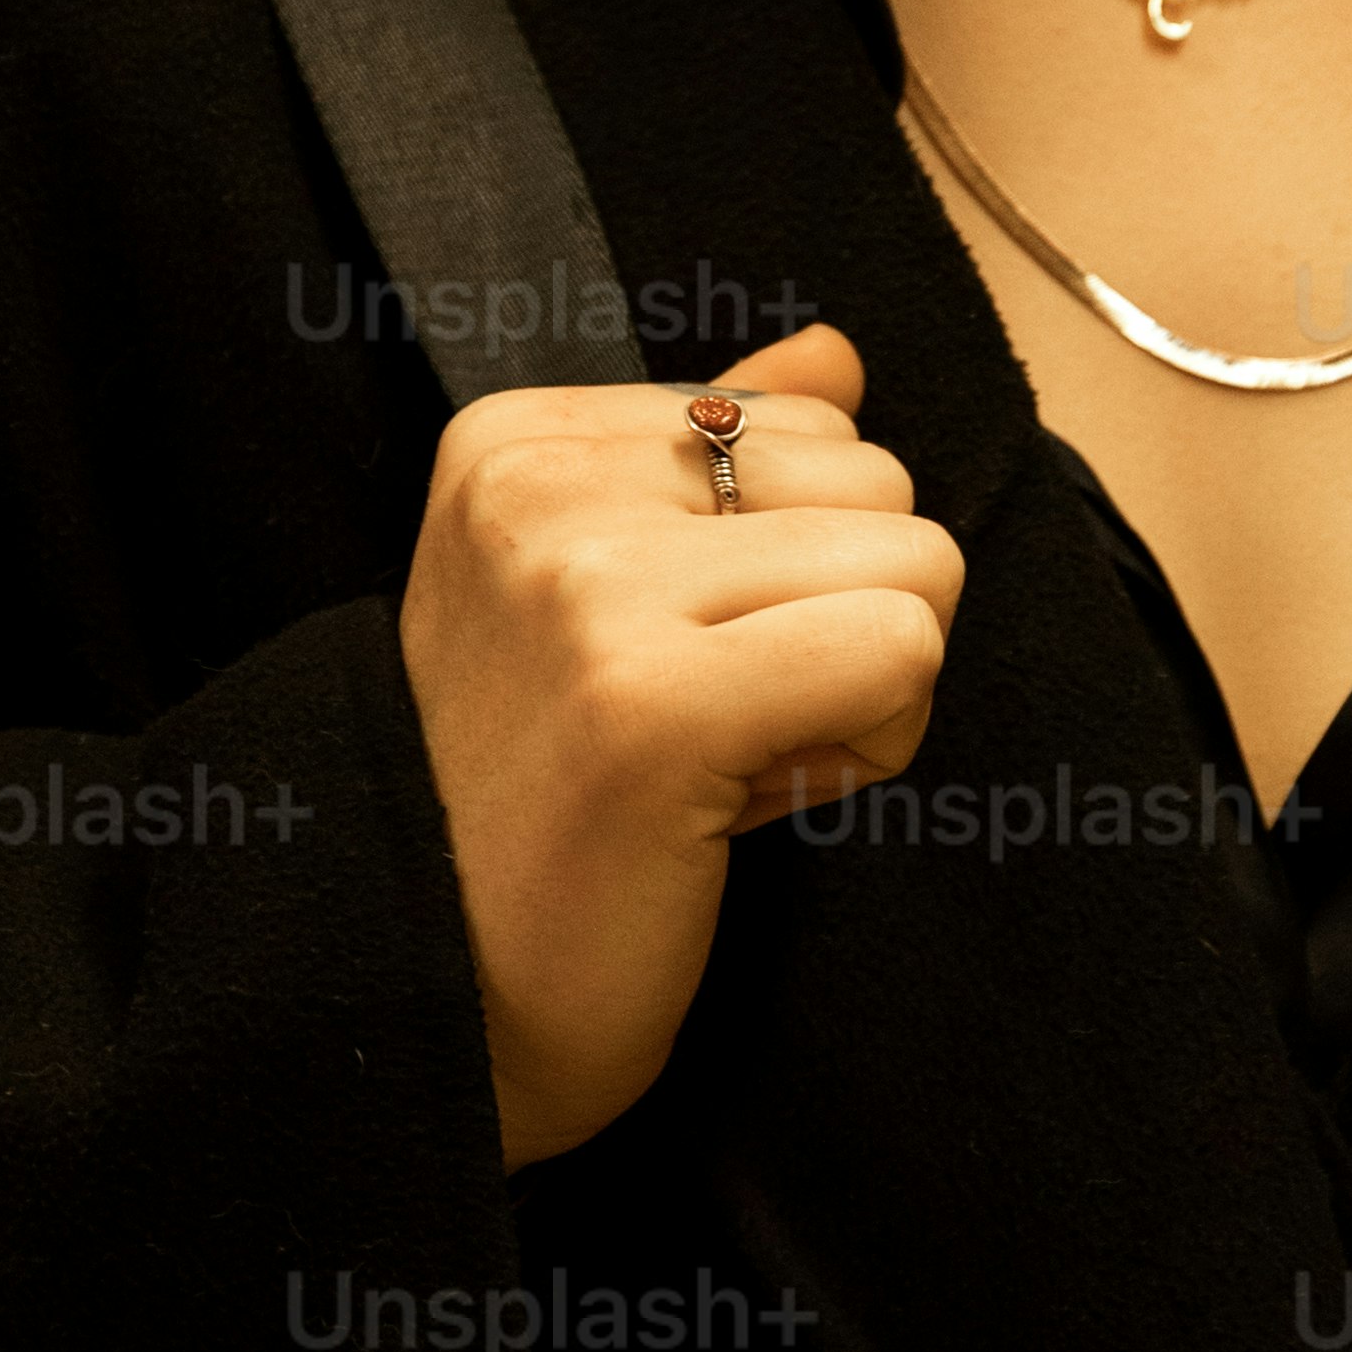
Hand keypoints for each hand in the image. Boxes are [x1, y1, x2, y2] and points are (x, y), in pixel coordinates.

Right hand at [395, 323, 959, 1168]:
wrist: (436, 1000)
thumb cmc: (542, 803)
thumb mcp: (604, 590)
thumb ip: (717, 457)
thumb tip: (837, 351)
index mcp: (512, 441)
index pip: (805, 419)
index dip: (789, 563)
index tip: (676, 664)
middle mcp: (538, 490)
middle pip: (877, 476)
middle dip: (845, 612)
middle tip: (720, 725)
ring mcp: (587, 588)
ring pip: (915, 565)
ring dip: (866, 689)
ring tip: (731, 762)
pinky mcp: (653, 703)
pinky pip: (903, 653)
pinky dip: (873, 747)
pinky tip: (756, 803)